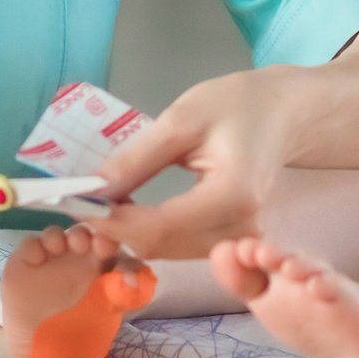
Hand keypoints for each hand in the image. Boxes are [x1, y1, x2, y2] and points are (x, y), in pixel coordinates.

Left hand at [93, 66, 310, 259]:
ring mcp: (239, 240)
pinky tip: (130, 211)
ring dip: (128, 234)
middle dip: (114, 230)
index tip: (76, 203)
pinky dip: (148, 233)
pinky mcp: (232, 241)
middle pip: (161, 246)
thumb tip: (90, 193)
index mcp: (233, 195)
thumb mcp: (180, 120)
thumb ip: (134, 161)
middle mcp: (240, 228)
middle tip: (82, 202)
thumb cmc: (236, 105)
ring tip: (103, 203)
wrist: (282, 114)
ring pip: (166, 252)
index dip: (111, 222)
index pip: (159, 228)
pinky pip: (180, 247)